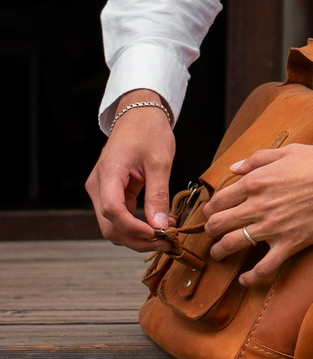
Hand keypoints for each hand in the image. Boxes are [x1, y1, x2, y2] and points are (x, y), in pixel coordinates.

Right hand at [85, 89, 177, 250]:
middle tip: (168, 243)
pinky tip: (161, 225)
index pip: (113, 211)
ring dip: (138, 235)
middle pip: (110, 225)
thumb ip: (158, 195)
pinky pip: (120, 216)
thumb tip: (160, 225)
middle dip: (137, 239)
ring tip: (167, 236)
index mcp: (108, 174)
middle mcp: (98, 186)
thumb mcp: (159, 162)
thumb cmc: (149, 133)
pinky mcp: (110, 193)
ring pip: (114, 225)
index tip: (158, 234)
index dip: (134, 228)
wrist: (138, 116)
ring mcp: (102, 191)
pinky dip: (138, 225)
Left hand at [203, 140, 312, 286]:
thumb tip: (233, 168)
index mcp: (256, 182)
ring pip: (232, 245)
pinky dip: (250, 276)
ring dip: (220, 251)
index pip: (219, 200)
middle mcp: (259, 206)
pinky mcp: (291, 243)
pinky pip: (265, 267)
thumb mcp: (288, 151)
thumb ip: (256, 160)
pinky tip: (244, 279)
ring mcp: (274, 227)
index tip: (213, 213)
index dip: (211, 209)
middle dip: (210, 230)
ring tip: (219, 254)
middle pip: (218, 224)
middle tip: (213, 233)